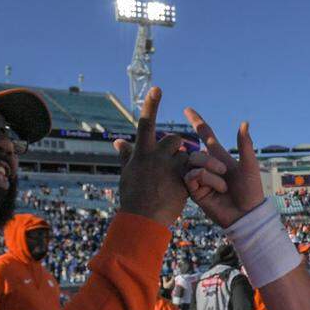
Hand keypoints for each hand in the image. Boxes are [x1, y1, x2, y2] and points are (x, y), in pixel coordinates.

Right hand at [116, 88, 192, 225]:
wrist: (143, 221)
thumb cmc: (132, 197)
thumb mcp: (127, 174)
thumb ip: (126, 156)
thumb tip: (117, 141)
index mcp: (141, 152)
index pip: (146, 123)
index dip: (151, 105)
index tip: (157, 88)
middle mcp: (155, 157)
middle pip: (174, 140)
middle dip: (177, 149)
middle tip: (172, 165)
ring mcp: (170, 168)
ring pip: (186, 155)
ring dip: (186, 164)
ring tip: (177, 180)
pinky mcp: (183, 180)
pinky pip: (192, 172)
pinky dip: (191, 177)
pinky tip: (184, 188)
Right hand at [182, 108, 265, 227]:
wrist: (246, 215)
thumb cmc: (251, 191)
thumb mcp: (250, 165)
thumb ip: (245, 144)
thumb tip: (244, 122)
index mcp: (220, 157)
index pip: (205, 134)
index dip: (197, 121)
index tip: (187, 109)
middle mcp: (207, 166)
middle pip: (196, 152)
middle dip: (209, 160)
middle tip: (225, 173)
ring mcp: (199, 179)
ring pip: (193, 163)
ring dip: (209, 171)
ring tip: (223, 186)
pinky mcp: (194, 191)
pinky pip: (191, 176)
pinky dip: (204, 180)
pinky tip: (214, 191)